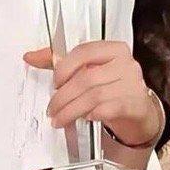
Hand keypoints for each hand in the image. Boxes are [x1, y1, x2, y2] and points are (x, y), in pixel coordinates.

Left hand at [24, 40, 161, 148]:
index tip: (55, 82)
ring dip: (71, 110)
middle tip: (53, 108)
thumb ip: (62, 64)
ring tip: (60, 119)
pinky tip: (83, 118)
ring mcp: (132, 85)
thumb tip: (31, 56)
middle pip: (86, 78)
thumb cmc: (112, 89)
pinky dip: (90, 114)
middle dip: (63, 96)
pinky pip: (107, 109)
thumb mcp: (89, 72)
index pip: (84, 52)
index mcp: (114, 50)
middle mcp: (126, 65)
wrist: (138, 112)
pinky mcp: (134, 105)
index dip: (64, 68)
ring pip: (94, 96)